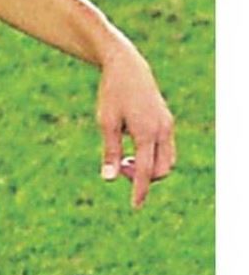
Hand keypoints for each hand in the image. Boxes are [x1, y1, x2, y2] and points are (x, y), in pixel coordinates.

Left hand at [96, 43, 175, 208]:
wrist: (127, 67)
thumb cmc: (112, 94)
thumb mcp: (106, 123)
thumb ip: (110, 152)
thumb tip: (109, 179)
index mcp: (146, 131)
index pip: (146, 170)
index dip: (140, 190)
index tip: (135, 206)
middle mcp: (162, 130)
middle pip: (162, 170)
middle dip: (144, 178)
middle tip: (122, 166)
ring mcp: (167, 126)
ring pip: (167, 161)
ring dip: (150, 168)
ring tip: (127, 158)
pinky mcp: (167, 122)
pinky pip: (166, 149)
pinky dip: (153, 156)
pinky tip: (135, 148)